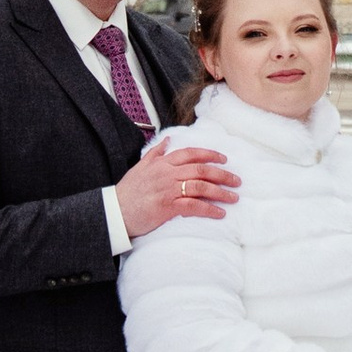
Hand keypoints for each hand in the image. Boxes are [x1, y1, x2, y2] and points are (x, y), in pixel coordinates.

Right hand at [116, 139, 242, 238]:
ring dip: (220, 192)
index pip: (191, 153)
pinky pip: (193, 206)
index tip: (224, 159)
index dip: (210, 155)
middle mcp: (167, 173)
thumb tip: (169, 139)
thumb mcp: (140, 166)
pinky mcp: (167, 207)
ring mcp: (168, 189)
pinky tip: (220, 213)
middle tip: (236, 180)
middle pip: (201, 169)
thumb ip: (156, 152)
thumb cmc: (127, 192)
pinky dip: (209, 209)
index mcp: (162, 163)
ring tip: (233, 197)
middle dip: (222, 174)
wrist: (115, 212)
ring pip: (201, 186)